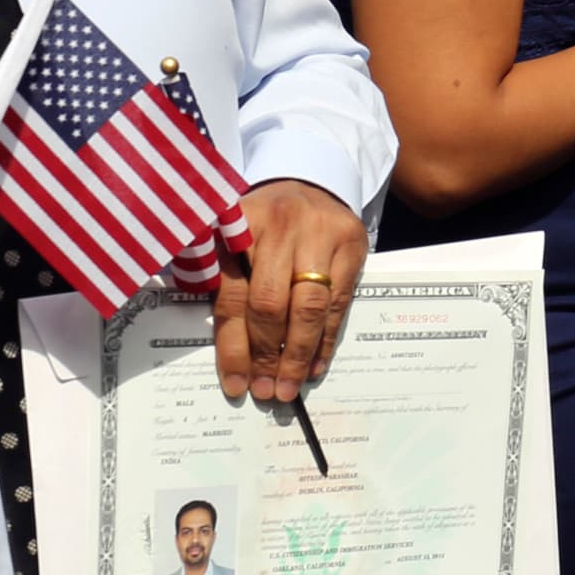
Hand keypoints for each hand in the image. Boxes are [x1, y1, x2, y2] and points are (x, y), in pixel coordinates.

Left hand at [217, 179, 369, 402]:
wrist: (310, 184)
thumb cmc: (264, 225)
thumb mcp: (233, 238)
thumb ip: (222, 280)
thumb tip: (227, 353)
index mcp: (239, 225)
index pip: (233, 295)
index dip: (232, 345)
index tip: (235, 383)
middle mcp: (279, 225)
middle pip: (270, 302)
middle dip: (266, 355)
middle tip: (265, 390)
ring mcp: (319, 232)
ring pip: (308, 307)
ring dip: (297, 354)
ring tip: (290, 386)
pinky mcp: (351, 243)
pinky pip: (338, 304)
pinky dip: (325, 340)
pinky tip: (314, 365)